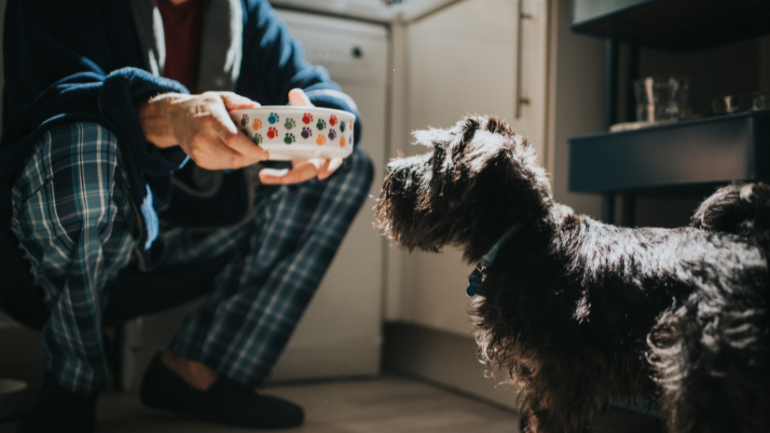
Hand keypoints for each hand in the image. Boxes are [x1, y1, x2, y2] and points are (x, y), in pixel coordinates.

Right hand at [137, 91, 268, 169]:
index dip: (251, 149)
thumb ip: (238, 101)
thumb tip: (257, 107)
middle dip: (252, 159)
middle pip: (232, 157)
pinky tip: (234, 151)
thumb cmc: (204, 106)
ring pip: (229, 164)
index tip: (265, 152)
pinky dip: (233, 161)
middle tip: (263, 154)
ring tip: (250, 151)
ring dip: (244, 160)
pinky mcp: (199, 160)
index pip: (233, 139)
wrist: (175, 118)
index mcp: (211, 119)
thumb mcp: (220, 97)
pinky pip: (222, 165)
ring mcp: (199, 151)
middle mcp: (203, 137)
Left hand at [258, 89, 343, 184]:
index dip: (329, 168)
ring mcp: (305, 166)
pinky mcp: (295, 169)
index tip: (321, 175)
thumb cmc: (315, 124)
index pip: (333, 162)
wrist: (311, 132)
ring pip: (295, 176)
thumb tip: (294, 92)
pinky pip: (286, 176)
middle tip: (285, 178)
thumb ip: (304, 105)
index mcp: (328, 150)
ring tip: (264, 177)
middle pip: (309, 172)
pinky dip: (276, 178)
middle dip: (296, 176)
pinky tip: (264, 177)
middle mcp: (318, 161)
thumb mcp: (312, 115)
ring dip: (279, 178)